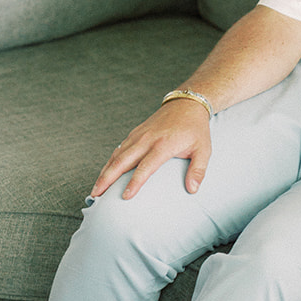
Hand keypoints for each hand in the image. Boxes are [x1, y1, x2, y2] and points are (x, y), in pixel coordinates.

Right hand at [91, 99, 211, 199]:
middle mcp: (147, 140)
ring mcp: (139, 135)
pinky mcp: (135, 133)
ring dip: (105, 172)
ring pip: (117, 155)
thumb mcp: (203, 150)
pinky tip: (105, 173)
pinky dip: (110, 162)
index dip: (135, 182)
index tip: (125, 196)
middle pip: (122, 161)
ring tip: (96, 189)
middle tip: (96, 195)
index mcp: (163, 145)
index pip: (146, 167)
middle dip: (107, 178)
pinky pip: (119, 149)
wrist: (186, 104)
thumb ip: (198, 170)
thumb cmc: (196, 129)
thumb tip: (193, 190)